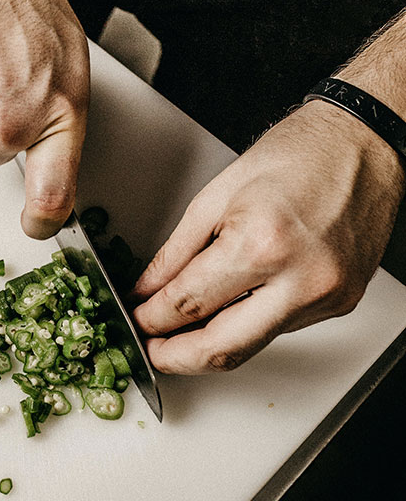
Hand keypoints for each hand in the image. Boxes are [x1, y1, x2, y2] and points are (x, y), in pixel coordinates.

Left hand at [132, 102, 404, 372]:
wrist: (363, 143)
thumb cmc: (299, 154)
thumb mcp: (217, 194)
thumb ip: (176, 251)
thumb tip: (147, 290)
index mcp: (262, 244)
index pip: (189, 304)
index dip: (152, 320)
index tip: (137, 320)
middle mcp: (300, 279)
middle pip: (222, 349)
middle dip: (176, 357)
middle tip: (151, 349)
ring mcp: (326, 296)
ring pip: (252, 346)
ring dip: (211, 344)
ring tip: (181, 331)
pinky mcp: (341, 303)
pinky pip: (280, 328)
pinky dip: (248, 324)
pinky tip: (230, 308)